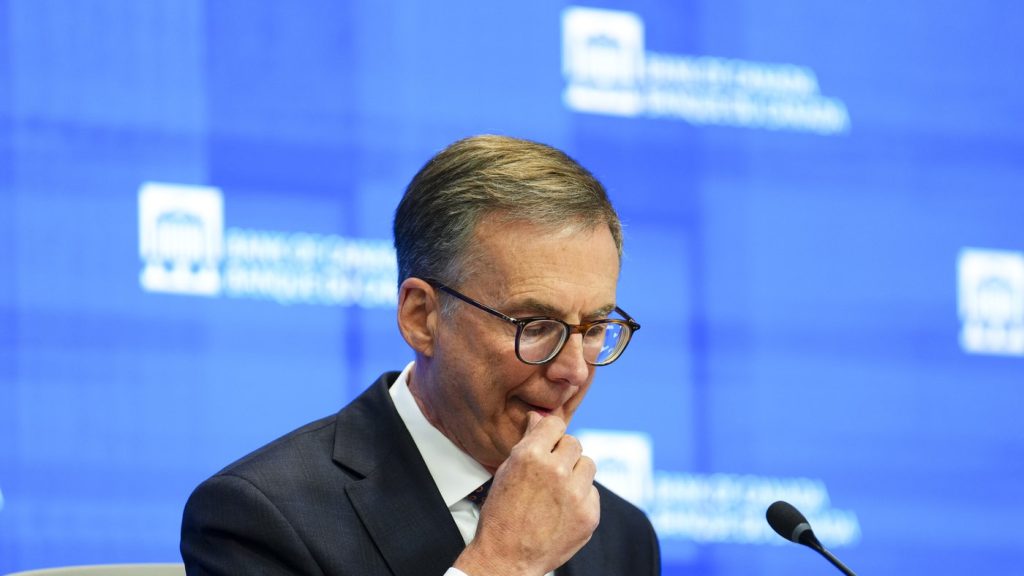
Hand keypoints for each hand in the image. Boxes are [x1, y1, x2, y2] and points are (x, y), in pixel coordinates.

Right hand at [454, 412, 599, 575]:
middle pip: (574, 443)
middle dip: (563, 454)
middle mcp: (556, 471)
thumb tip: (540, 418)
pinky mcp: (589, 514)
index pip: (555, 424)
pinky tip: (563, 510)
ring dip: (576, 473)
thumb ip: (528, 442)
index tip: (549, 441)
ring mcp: (576, 494)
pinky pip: (592, 492)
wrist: (507, 558)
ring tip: (558, 490)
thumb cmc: (501, 514)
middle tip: (550, 471)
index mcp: (531, 456)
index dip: (551, 433)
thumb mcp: (507, 472)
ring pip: (588, 465)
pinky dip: (581, 497)